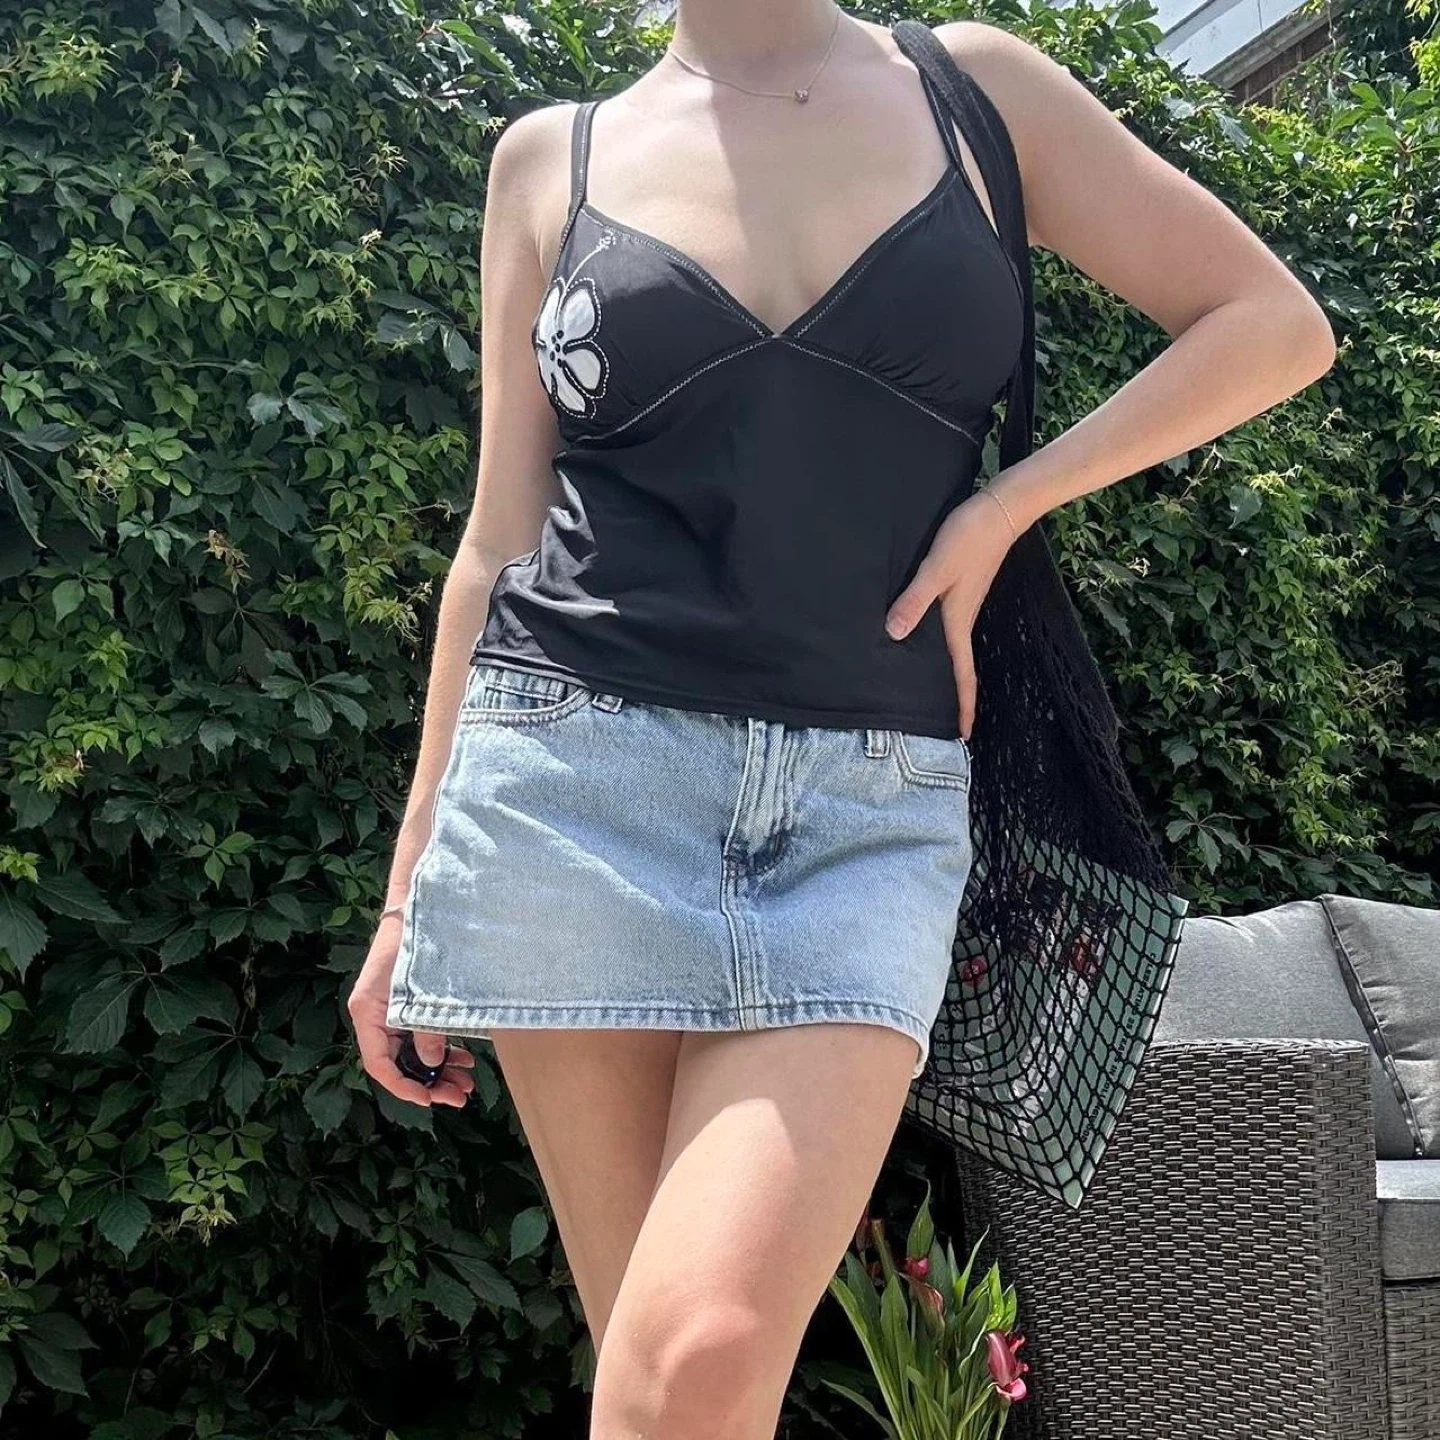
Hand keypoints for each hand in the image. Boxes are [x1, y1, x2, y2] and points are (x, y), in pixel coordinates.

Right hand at [346, 909, 474, 1107]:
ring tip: (467, 1081)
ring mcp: (390, 1013)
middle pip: (399, 1064)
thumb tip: (430, 1063)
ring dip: (439, 1069)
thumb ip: (425, 1027)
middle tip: (460, 1096)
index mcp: (367, 1015)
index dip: (404, 1087)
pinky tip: (464, 1058)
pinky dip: (441, 1049)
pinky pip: (421, 1037)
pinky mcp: (406, 1006)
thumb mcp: (418, 991)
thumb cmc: (411, 945)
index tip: (429, 1100)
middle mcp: (375, 1018)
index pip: (379, 1065)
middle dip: (430, 1082)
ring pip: (413, 1053)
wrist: (415, 909)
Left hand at [883, 488, 1019, 739]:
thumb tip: (893, 635)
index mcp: (957, 621)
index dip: (963, 705)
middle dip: (955, 697)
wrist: (999, 508)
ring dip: (949, 672)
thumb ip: (914, 601)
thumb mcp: (936, 569)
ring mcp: (964, 604)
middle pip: (959, 667)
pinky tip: (927, 640)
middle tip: (948, 725)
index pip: (963, 674)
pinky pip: (951, 629)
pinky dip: (943, 646)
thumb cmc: (969, 537)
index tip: (964, 735)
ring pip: (954, 648)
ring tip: (935, 692)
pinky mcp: (962, 590)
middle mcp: (963, 619)